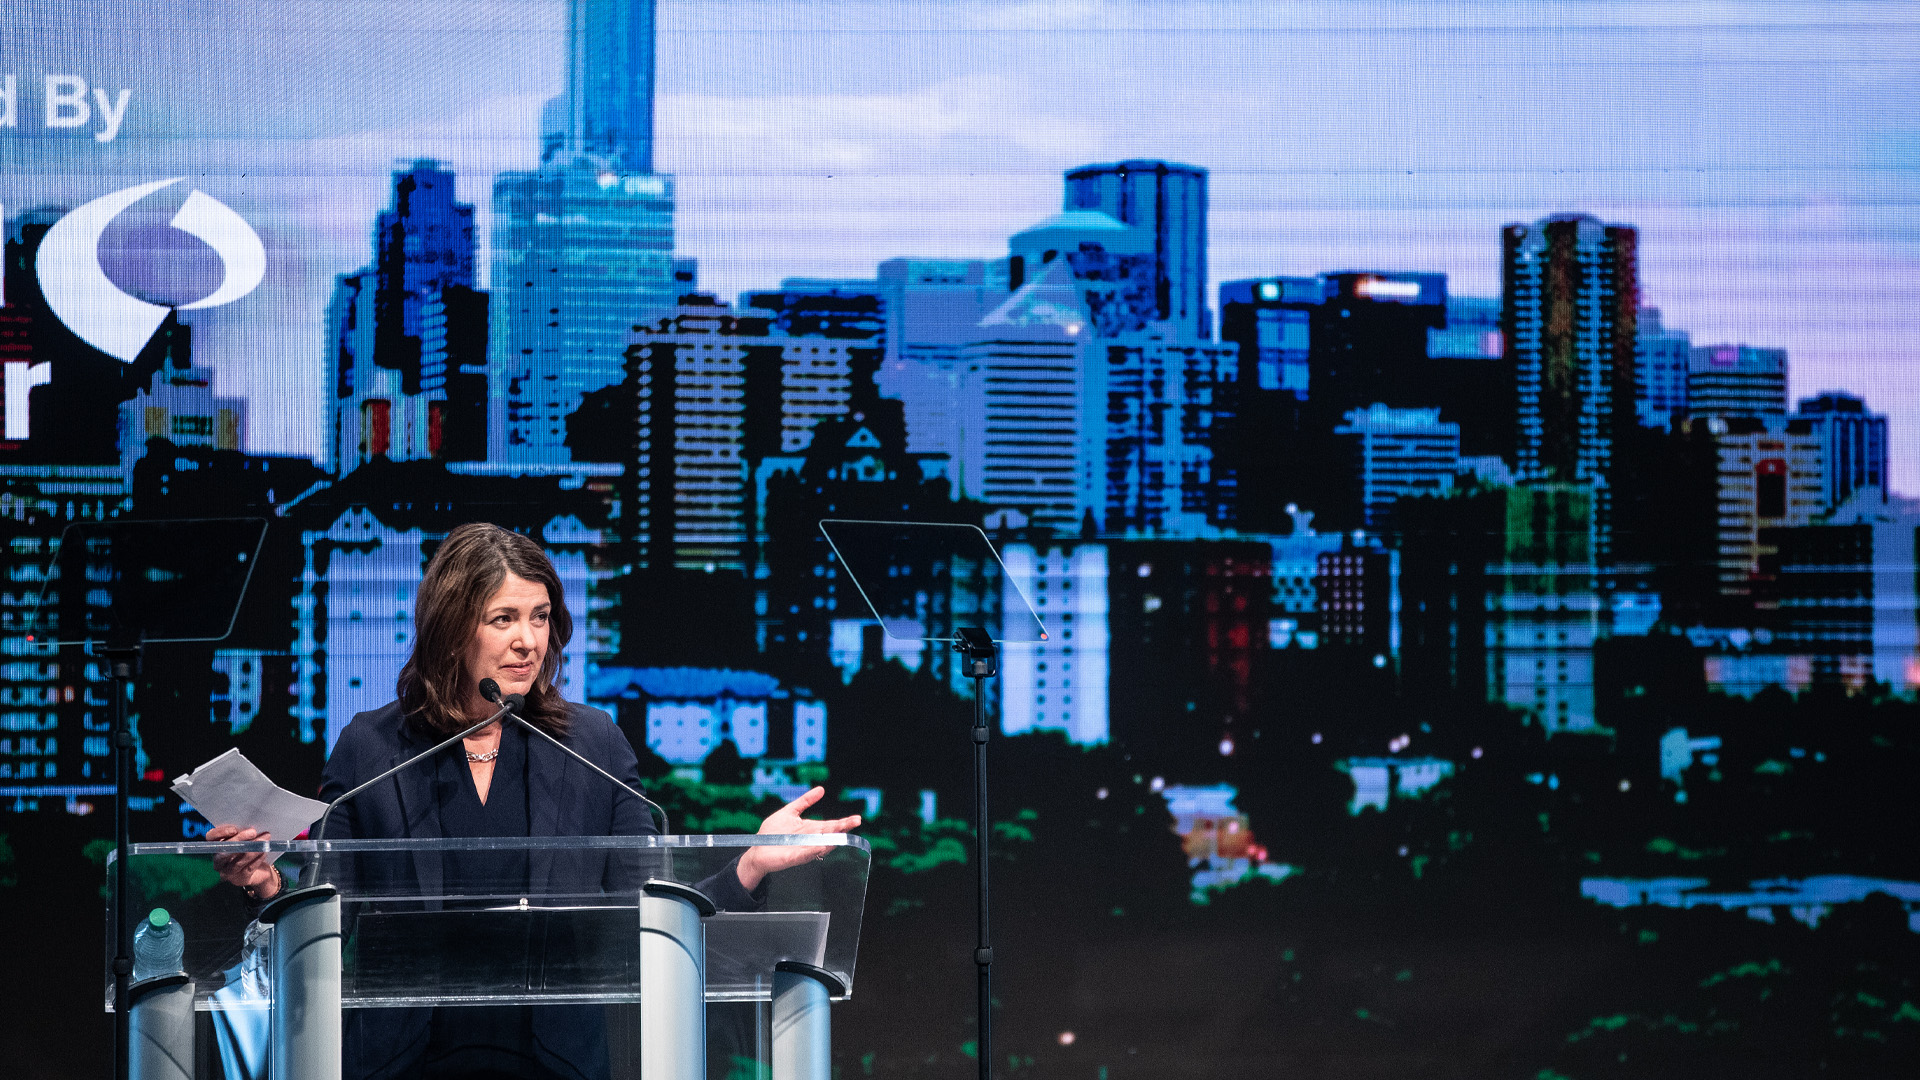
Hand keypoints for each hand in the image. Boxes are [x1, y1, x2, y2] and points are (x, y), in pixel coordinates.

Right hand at [206, 825, 280, 899]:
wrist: (260, 871)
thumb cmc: (250, 850)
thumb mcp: (245, 839)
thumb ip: (244, 832)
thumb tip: (253, 825)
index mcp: (216, 847)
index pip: (210, 838)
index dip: (220, 833)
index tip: (234, 829)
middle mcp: (218, 861)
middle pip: (223, 852)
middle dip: (238, 840)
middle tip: (253, 832)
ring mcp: (228, 872)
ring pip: (238, 861)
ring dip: (253, 849)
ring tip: (265, 839)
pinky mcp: (240, 879)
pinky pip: (249, 868)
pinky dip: (258, 859)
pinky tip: (265, 851)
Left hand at [735, 787, 861, 892]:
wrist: (757, 850)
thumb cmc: (772, 833)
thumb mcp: (789, 812)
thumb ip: (804, 801)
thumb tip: (821, 789)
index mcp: (810, 829)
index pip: (830, 825)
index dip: (843, 822)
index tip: (857, 818)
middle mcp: (810, 840)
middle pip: (829, 834)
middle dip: (842, 829)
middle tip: (856, 822)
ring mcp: (803, 850)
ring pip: (822, 845)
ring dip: (831, 840)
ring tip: (842, 833)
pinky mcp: (793, 858)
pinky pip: (805, 854)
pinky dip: (813, 850)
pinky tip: (821, 846)